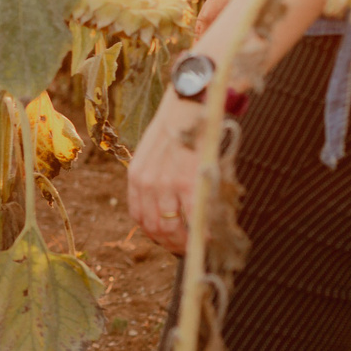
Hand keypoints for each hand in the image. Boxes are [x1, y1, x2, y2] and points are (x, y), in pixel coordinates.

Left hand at [127, 92, 205, 251]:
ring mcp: (167, 185)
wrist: (192, 104)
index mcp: (137, 176)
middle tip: (190, 247)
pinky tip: (212, 233)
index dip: (156, 235)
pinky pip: (195, 220)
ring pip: (172, 230)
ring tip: (200, 243)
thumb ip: (157, 181)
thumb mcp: (156, 154)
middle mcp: (147, 183)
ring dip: (187, 242)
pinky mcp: (190, 184)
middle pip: (155, 229)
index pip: (140, 218)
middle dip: (172, 244)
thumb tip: (170, 212)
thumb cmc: (179, 129)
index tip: (171, 240)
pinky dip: (204, 232)